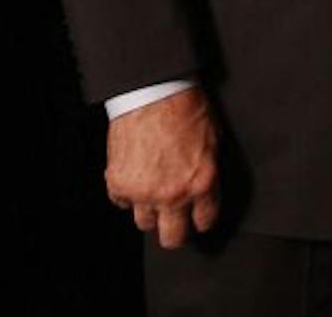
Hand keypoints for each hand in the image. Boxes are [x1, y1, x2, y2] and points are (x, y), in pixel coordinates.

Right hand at [105, 86, 218, 248]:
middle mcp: (172, 194)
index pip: (204, 221)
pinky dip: (128, 195)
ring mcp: (143, 192)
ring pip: (145, 224)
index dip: (202, 220)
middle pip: (172, 238)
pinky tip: (135, 178)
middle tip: (176, 223)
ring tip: (153, 195)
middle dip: (176, 233)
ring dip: (150, 212)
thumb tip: (204, 190)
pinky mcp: (118, 184)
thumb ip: (207, 173)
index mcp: (202, 184)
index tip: (198, 218)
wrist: (154, 93)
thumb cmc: (186, 110)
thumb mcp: (213, 142)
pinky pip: (122, 203)